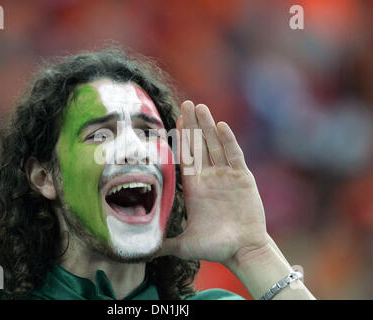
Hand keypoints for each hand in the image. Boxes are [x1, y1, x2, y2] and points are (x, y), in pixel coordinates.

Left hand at [160, 101, 268, 266]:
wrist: (243, 251)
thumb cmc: (215, 248)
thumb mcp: (184, 245)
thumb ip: (164, 244)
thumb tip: (141, 251)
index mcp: (194, 188)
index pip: (185, 157)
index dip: (181, 139)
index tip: (176, 119)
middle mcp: (209, 178)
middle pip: (199, 146)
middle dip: (193, 125)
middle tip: (187, 103)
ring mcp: (227, 176)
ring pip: (215, 145)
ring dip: (208, 126)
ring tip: (201, 107)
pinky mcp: (243, 179)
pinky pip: (234, 156)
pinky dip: (228, 141)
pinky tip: (221, 126)